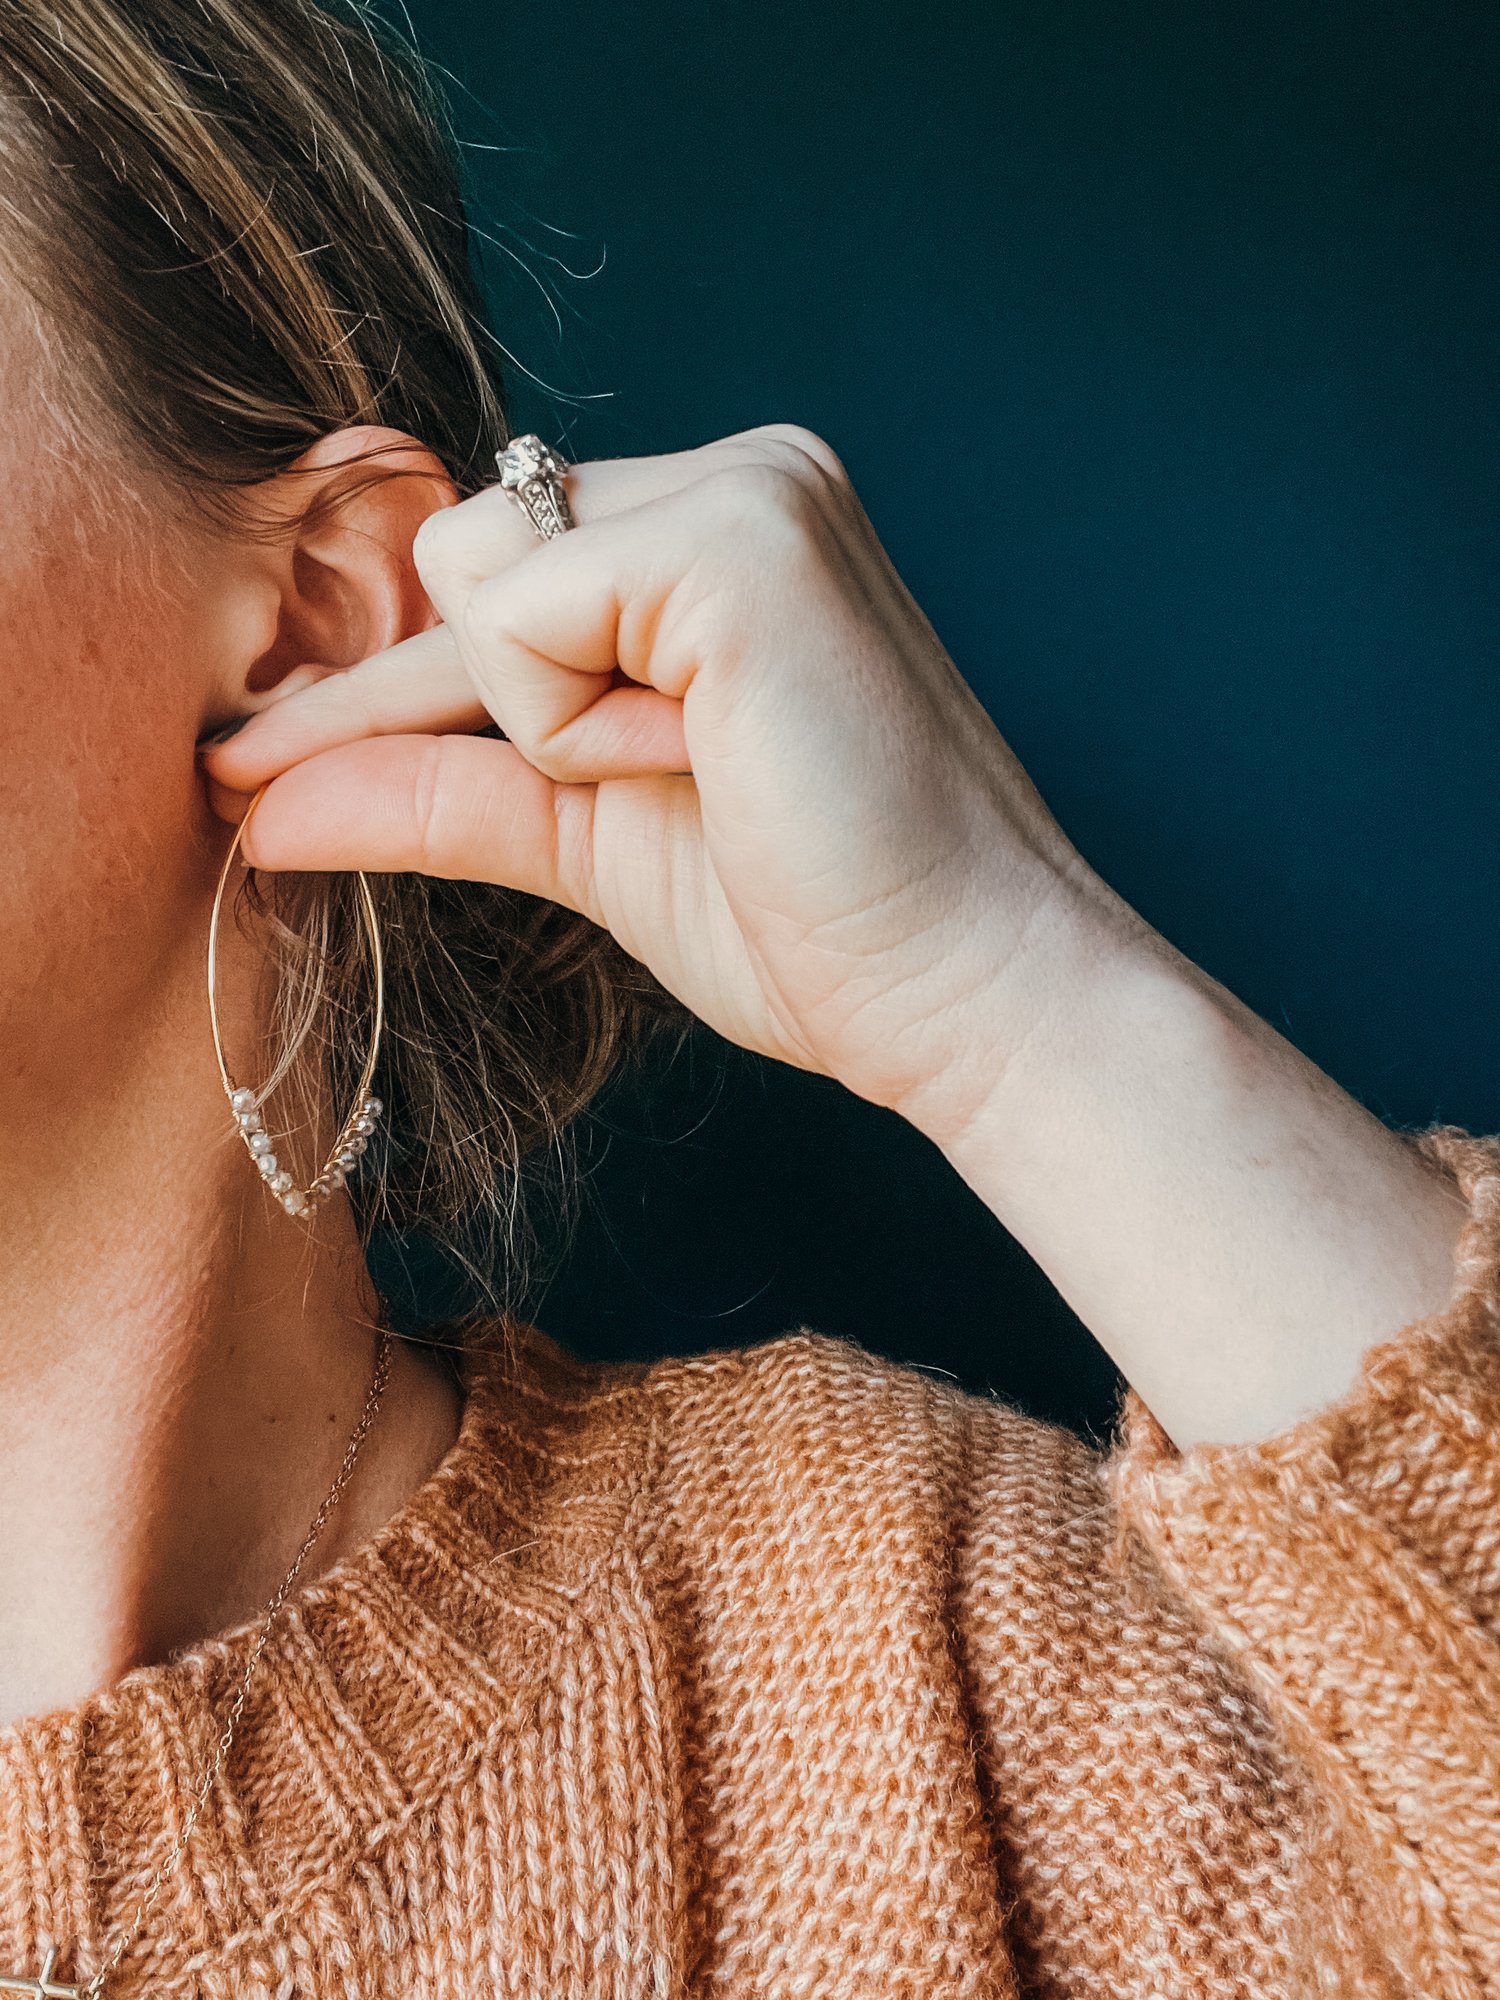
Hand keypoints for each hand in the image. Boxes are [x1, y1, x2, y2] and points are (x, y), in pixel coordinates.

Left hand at [201, 421, 1468, 1447]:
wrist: (964, 993)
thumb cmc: (816, 925)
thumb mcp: (592, 840)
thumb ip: (436, 790)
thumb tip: (256, 807)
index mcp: (722, 534)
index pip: (491, 578)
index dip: (382, 690)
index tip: (249, 768)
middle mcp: (742, 476)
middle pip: (463, 553)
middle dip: (507, 703)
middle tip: (676, 779)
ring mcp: (754, 490)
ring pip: (479, 569)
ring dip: (554, 715)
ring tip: (710, 770)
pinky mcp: (746, 539)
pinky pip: (527, 616)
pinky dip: (576, 721)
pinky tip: (708, 758)